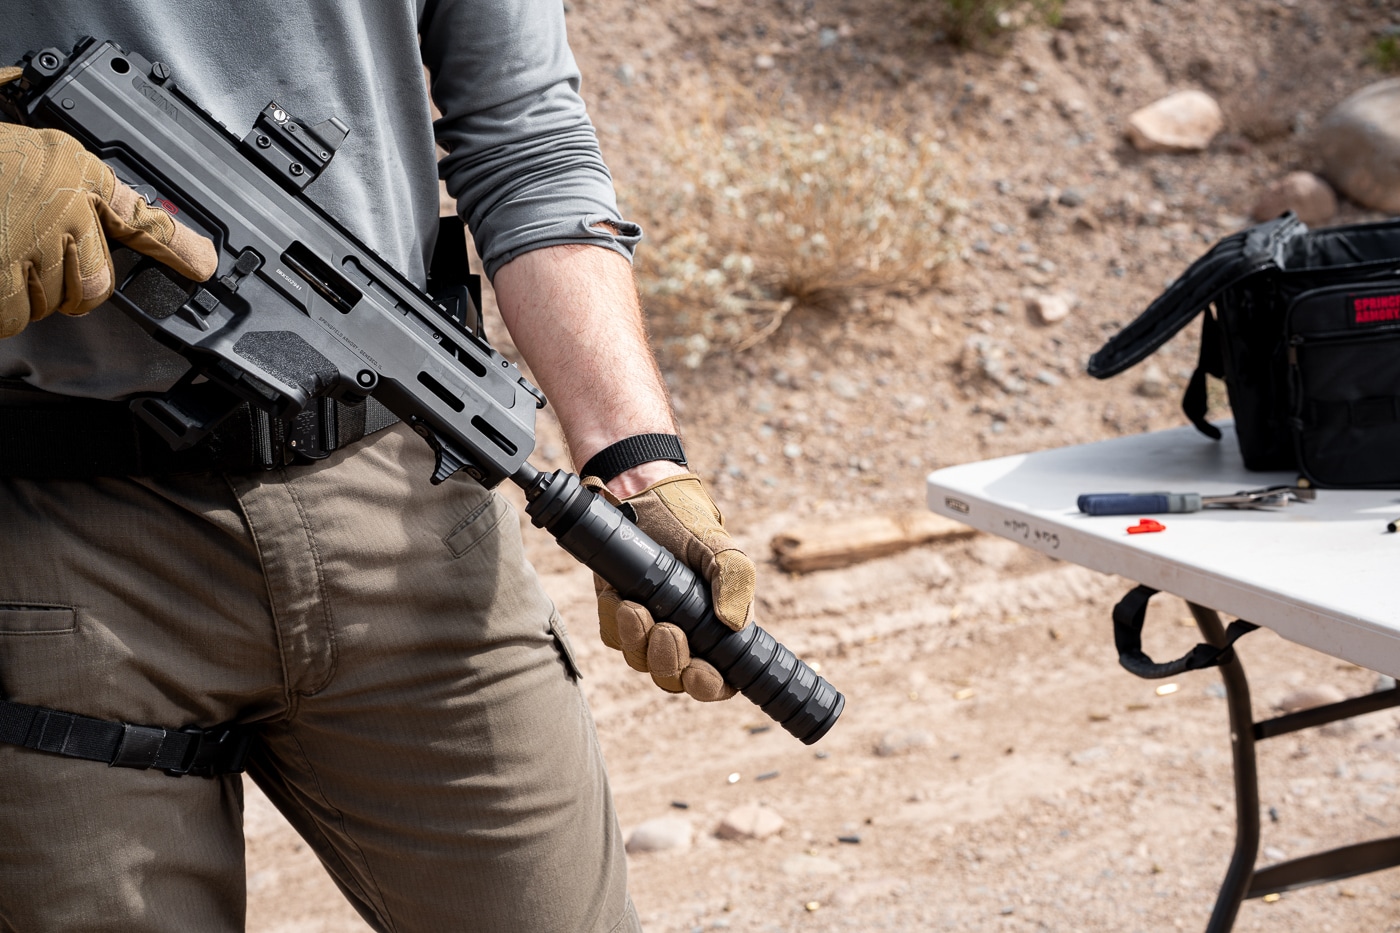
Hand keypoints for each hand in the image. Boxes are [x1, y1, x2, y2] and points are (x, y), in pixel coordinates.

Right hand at [0, 69, 217, 337]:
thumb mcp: (20, 146)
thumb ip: (61, 176)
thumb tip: (101, 200)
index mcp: (73, 168)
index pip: (141, 215)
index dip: (178, 246)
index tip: (204, 265)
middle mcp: (65, 206)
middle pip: (97, 282)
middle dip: (73, 289)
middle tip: (37, 269)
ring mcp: (34, 243)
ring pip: (54, 302)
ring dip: (26, 294)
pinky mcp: (4, 272)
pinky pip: (14, 315)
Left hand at [586, 472, 755, 701]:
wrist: (646, 496)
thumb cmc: (691, 523)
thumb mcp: (722, 548)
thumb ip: (736, 581)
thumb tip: (735, 624)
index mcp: (717, 629)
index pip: (717, 681)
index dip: (708, 686)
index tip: (699, 670)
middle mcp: (684, 635)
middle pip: (673, 679)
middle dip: (668, 660)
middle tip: (667, 628)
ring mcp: (649, 627)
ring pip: (639, 660)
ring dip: (638, 639)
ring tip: (637, 605)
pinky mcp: (619, 613)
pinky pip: (613, 636)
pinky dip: (614, 620)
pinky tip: (619, 594)